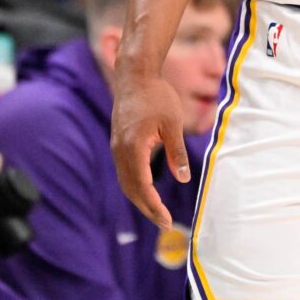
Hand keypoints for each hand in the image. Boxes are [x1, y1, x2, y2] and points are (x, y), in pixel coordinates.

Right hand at [110, 70, 188, 228]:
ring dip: (140, 199)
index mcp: (133, 148)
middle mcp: (120, 151)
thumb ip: (177, 153)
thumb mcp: (173, 124)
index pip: (142, 187)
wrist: (134, 76)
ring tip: (156, 212)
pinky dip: (134, 185)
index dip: (154, 207)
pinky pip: (124, 171)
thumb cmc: (157, 96)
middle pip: (131, 189)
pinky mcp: (117, 143)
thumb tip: (183, 179)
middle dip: (147, 209)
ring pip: (125, 182)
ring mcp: (116, 147)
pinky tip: (146, 190)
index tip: (167, 221)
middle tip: (164, 224)